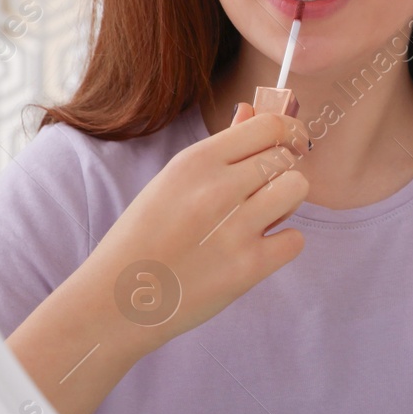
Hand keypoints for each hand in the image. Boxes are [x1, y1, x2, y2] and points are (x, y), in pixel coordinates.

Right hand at [93, 103, 313, 346]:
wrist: (115, 301)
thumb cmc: (143, 238)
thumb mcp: (171, 183)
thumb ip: (220, 149)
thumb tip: (254, 112)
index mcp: (195, 162)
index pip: (269, 126)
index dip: (285, 134)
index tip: (285, 146)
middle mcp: (217, 189)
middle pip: (286, 157)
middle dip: (280, 172)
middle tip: (259, 193)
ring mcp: (235, 228)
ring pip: (297, 189)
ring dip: (286, 203)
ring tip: (260, 218)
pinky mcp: (249, 267)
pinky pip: (295, 239)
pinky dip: (281, 245)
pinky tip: (255, 250)